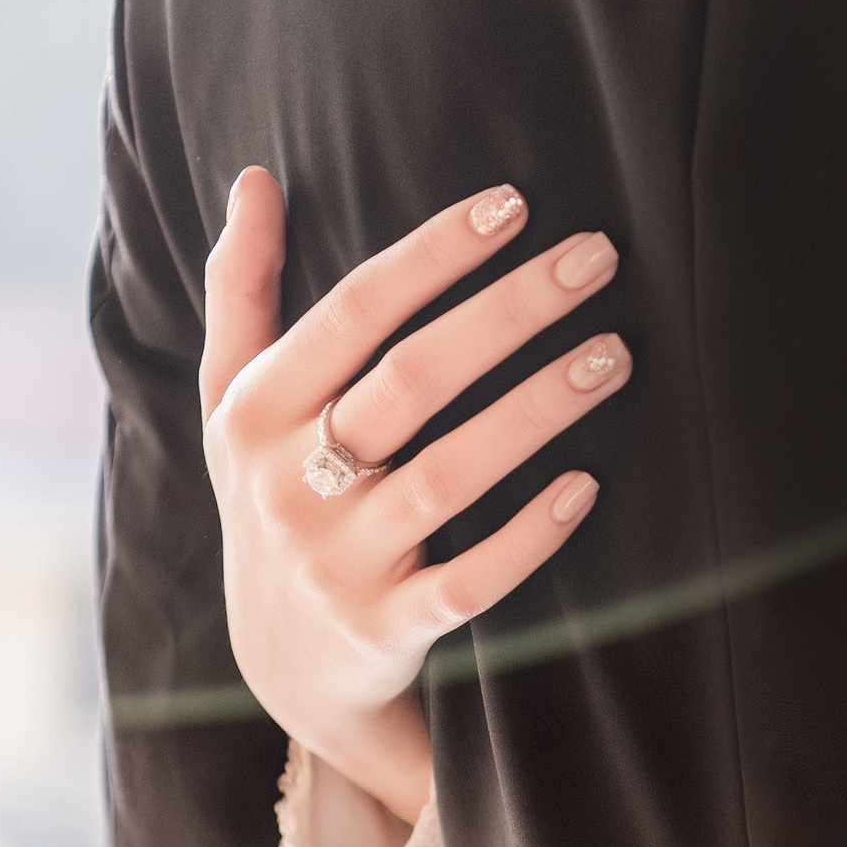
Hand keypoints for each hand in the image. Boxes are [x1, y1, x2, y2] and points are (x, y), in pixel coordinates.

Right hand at [200, 168, 631, 821]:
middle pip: (411, 380)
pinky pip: (469, 581)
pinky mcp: (388, 629)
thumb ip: (243, 294)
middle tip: (597, 259)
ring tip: (614, 354)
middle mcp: (288, 484)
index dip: (434, 254)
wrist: (283, 667)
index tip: (515, 205)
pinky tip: (586, 486)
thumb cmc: (273, 503)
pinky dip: (528, 535)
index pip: (353, 312)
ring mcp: (338, 563)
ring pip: (450, 474)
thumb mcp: (232, 405)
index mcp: (254, 413)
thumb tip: (256, 179)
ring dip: (539, 408)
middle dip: (510, 311)